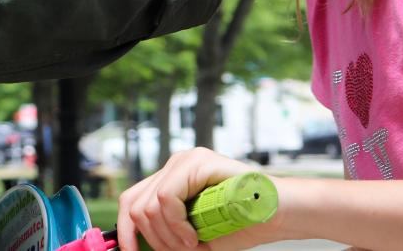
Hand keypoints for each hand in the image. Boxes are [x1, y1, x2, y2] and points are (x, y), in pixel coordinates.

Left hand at [116, 148, 276, 250]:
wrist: (277, 215)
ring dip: (167, 237)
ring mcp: (186, 160)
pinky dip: (176, 226)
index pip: (132, 201)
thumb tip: (138, 247)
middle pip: (134, 204)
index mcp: (172, 180)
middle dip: (151, 239)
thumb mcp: (195, 236)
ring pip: (148, 205)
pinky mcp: (198, 162)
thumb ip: (169, 235)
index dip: (125, 231)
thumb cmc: (241, 225)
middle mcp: (175, 165)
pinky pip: (166, 199)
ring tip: (192, 245)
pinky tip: (194, 237)